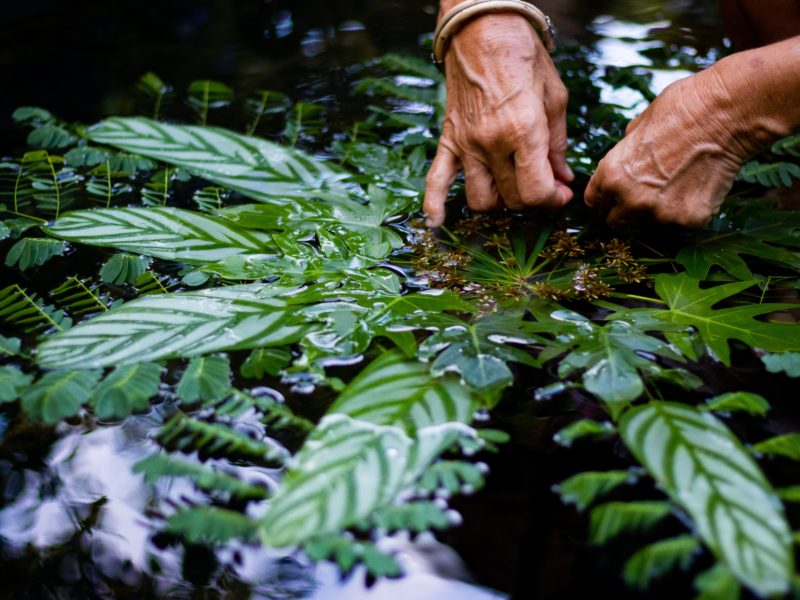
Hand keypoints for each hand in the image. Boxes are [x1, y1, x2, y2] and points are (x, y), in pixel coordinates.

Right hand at [424, 13, 573, 226]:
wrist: (482, 30)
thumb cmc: (523, 58)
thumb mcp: (554, 98)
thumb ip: (558, 144)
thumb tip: (562, 178)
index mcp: (524, 131)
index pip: (536, 191)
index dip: (552, 201)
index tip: (561, 194)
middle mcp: (492, 143)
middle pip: (511, 200)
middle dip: (532, 201)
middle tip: (545, 188)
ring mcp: (466, 144)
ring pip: (480, 200)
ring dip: (499, 204)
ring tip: (511, 190)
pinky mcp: (449, 140)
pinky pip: (435, 180)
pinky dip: (434, 205)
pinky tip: (437, 222)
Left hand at [585, 63, 760, 228]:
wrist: (726, 113)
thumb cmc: (681, 109)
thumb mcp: (637, 126)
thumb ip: (624, 153)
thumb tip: (624, 162)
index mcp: (611, 176)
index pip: (594, 203)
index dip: (603, 200)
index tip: (612, 199)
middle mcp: (630, 200)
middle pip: (616, 223)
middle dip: (625, 213)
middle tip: (643, 199)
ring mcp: (660, 213)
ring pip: (649, 225)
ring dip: (657, 213)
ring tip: (676, 185)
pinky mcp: (689, 220)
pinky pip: (681, 223)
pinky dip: (687, 210)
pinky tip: (698, 187)